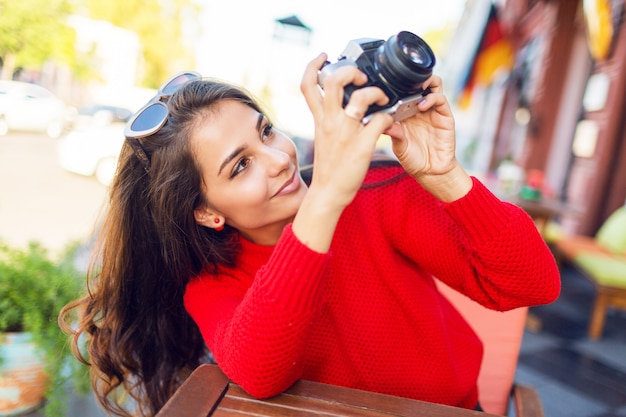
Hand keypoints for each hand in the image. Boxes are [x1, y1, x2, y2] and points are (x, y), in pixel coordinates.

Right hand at [300, 53, 393, 208]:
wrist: (328, 193)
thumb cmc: (329, 166)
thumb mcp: (322, 137)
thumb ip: (328, 119)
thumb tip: (339, 105)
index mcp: (319, 119)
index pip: (307, 85)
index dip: (313, 65)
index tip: (324, 56)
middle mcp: (330, 121)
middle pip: (332, 81)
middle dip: (348, 71)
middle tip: (361, 77)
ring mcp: (347, 132)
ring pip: (360, 97)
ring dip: (376, 92)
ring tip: (381, 98)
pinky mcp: (363, 144)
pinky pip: (381, 119)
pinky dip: (389, 116)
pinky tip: (390, 120)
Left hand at [384, 75, 470, 200]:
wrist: (431, 171)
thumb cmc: (413, 159)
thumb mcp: (398, 146)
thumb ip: (393, 132)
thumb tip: (383, 121)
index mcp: (405, 113)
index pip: (402, 92)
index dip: (395, 86)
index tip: (386, 86)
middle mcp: (419, 108)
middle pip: (418, 83)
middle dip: (411, 78)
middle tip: (402, 80)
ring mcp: (432, 110)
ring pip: (432, 85)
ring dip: (425, 82)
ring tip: (416, 87)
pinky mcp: (444, 115)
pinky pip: (440, 99)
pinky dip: (431, 97)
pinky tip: (422, 105)